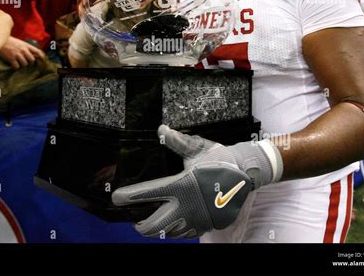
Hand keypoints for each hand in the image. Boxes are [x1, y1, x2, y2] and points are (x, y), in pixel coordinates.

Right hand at [0, 37, 45, 69]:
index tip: (43, 61)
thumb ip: (26, 47)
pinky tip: (14, 64)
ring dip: (22, 65)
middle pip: (32, 60)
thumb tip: (33, 54)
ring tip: (19, 63)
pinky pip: (17, 67)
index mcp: (26, 45)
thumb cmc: (10, 42)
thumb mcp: (20, 42)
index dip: (42, 57)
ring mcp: (17, 54)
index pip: (37, 51)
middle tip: (26, 62)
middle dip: (30, 63)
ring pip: (25, 64)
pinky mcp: (11, 58)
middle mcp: (23, 50)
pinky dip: (16, 67)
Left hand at [112, 125, 251, 238]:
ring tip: (151, 221)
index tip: (117, 197)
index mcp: (181, 185)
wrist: (245, 174)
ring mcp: (196, 219)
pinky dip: (174, 231)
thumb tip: (161, 130)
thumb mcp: (198, 148)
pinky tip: (172, 223)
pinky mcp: (205, 225)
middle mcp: (186, 206)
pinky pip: (184, 233)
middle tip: (134, 219)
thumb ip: (177, 141)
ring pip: (168, 232)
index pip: (148, 193)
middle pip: (154, 225)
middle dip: (139, 224)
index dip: (129, 196)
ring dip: (157, 228)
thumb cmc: (220, 159)